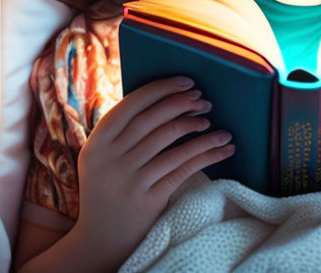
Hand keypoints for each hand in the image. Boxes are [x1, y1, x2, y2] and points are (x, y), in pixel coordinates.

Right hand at [70, 76, 234, 270]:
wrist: (99, 239)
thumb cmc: (107, 188)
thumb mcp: (100, 158)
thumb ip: (120, 132)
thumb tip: (164, 97)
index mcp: (96, 143)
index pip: (131, 105)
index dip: (160, 90)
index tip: (186, 82)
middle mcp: (110, 159)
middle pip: (152, 120)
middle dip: (181, 105)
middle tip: (203, 100)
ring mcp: (129, 179)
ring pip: (170, 142)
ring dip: (196, 128)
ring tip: (211, 121)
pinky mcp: (148, 198)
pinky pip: (182, 168)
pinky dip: (206, 154)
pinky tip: (223, 147)